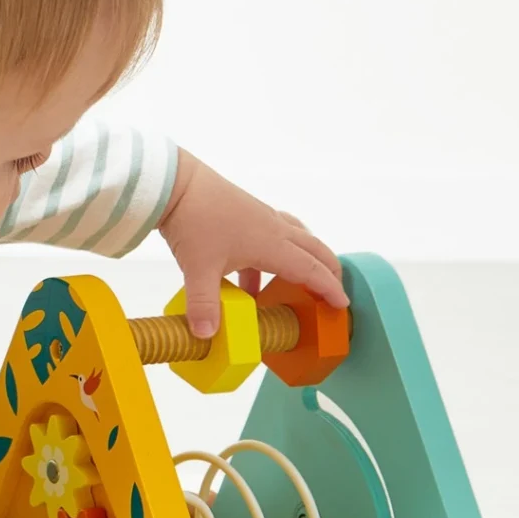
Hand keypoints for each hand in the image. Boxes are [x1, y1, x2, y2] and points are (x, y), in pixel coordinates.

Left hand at [158, 150, 348, 336]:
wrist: (176, 183)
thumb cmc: (194, 221)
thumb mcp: (198, 269)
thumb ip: (204, 305)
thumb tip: (206, 334)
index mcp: (271, 243)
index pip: (311, 269)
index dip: (329, 288)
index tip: (342, 304)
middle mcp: (273, 228)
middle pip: (313, 248)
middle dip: (328, 270)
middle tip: (334, 290)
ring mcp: (259, 218)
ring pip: (294, 239)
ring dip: (302, 260)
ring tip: (294, 285)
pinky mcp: (244, 213)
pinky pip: (269, 237)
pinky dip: (269, 259)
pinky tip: (247, 279)